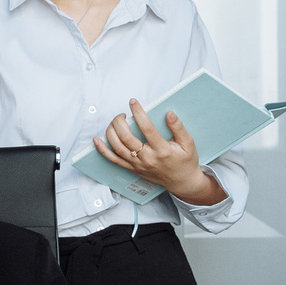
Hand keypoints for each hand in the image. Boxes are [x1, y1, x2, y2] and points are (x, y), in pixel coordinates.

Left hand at [92, 100, 226, 205]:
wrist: (182, 182)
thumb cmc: (185, 161)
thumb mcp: (188, 144)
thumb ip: (179, 128)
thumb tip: (169, 113)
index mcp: (162, 150)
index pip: (147, 129)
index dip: (138, 113)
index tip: (133, 102)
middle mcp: (148, 158)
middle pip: (127, 138)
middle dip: (120, 122)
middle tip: (122, 114)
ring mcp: (138, 165)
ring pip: (118, 147)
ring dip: (111, 132)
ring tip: (115, 122)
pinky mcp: (132, 169)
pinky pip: (114, 160)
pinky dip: (103, 150)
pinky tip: (96, 140)